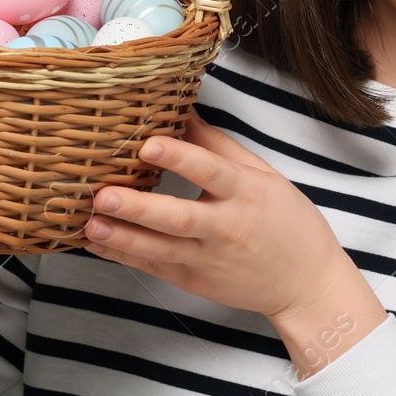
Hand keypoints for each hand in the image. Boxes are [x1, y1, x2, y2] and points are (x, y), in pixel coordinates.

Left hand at [82, 109, 355, 320]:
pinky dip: (123, 256)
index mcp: (247, 194)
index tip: (147, 144)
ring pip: (160, 249)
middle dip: (138, 208)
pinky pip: (154, 268)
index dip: (179, 158)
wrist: (306, 284)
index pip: (210, 172)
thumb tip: (182, 112)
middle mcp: (226, 229)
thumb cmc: (286, 222)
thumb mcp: (262, 176)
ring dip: (121, 237)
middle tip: (102, 194)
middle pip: (179, 217)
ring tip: (88, 223)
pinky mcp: (195, 281)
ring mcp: (208, 260)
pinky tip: (96, 242)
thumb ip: (218, 146)